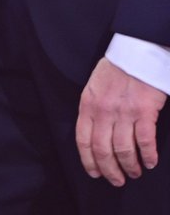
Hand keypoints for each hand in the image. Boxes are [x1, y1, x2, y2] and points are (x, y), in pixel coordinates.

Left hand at [76, 57, 166, 185]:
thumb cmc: (114, 72)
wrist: (135, 54)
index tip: (95, 173)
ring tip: (134, 172)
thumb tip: (95, 135)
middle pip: (102, 150)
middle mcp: (103, 110)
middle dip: (109, 170)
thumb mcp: (93, 88)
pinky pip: (145, 142)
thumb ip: (93, 110)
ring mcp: (123, 112)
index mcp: (87, 104)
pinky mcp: (144, 112)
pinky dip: (148, 156)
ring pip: (123, 150)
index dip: (88, 161)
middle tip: (117, 180)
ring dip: (129, 166)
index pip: (83, 140)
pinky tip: (150, 162)